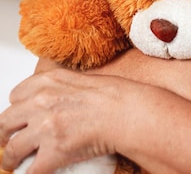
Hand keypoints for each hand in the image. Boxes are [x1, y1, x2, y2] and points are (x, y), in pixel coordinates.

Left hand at [0, 68, 129, 173]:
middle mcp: (40, 102)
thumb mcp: (79, 79)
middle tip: (7, 141)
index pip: (15, 95)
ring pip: (12, 148)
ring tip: (13, 163)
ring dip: (10, 158)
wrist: (125, 111)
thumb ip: (59, 88)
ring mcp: (45, 127)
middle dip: (4, 134)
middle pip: (6, 121)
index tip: (19, 117)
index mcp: (47, 82)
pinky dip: (30, 173)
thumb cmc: (111, 95)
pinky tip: (34, 172)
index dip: (17, 108)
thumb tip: (50, 103)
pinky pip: (31, 170)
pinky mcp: (54, 151)